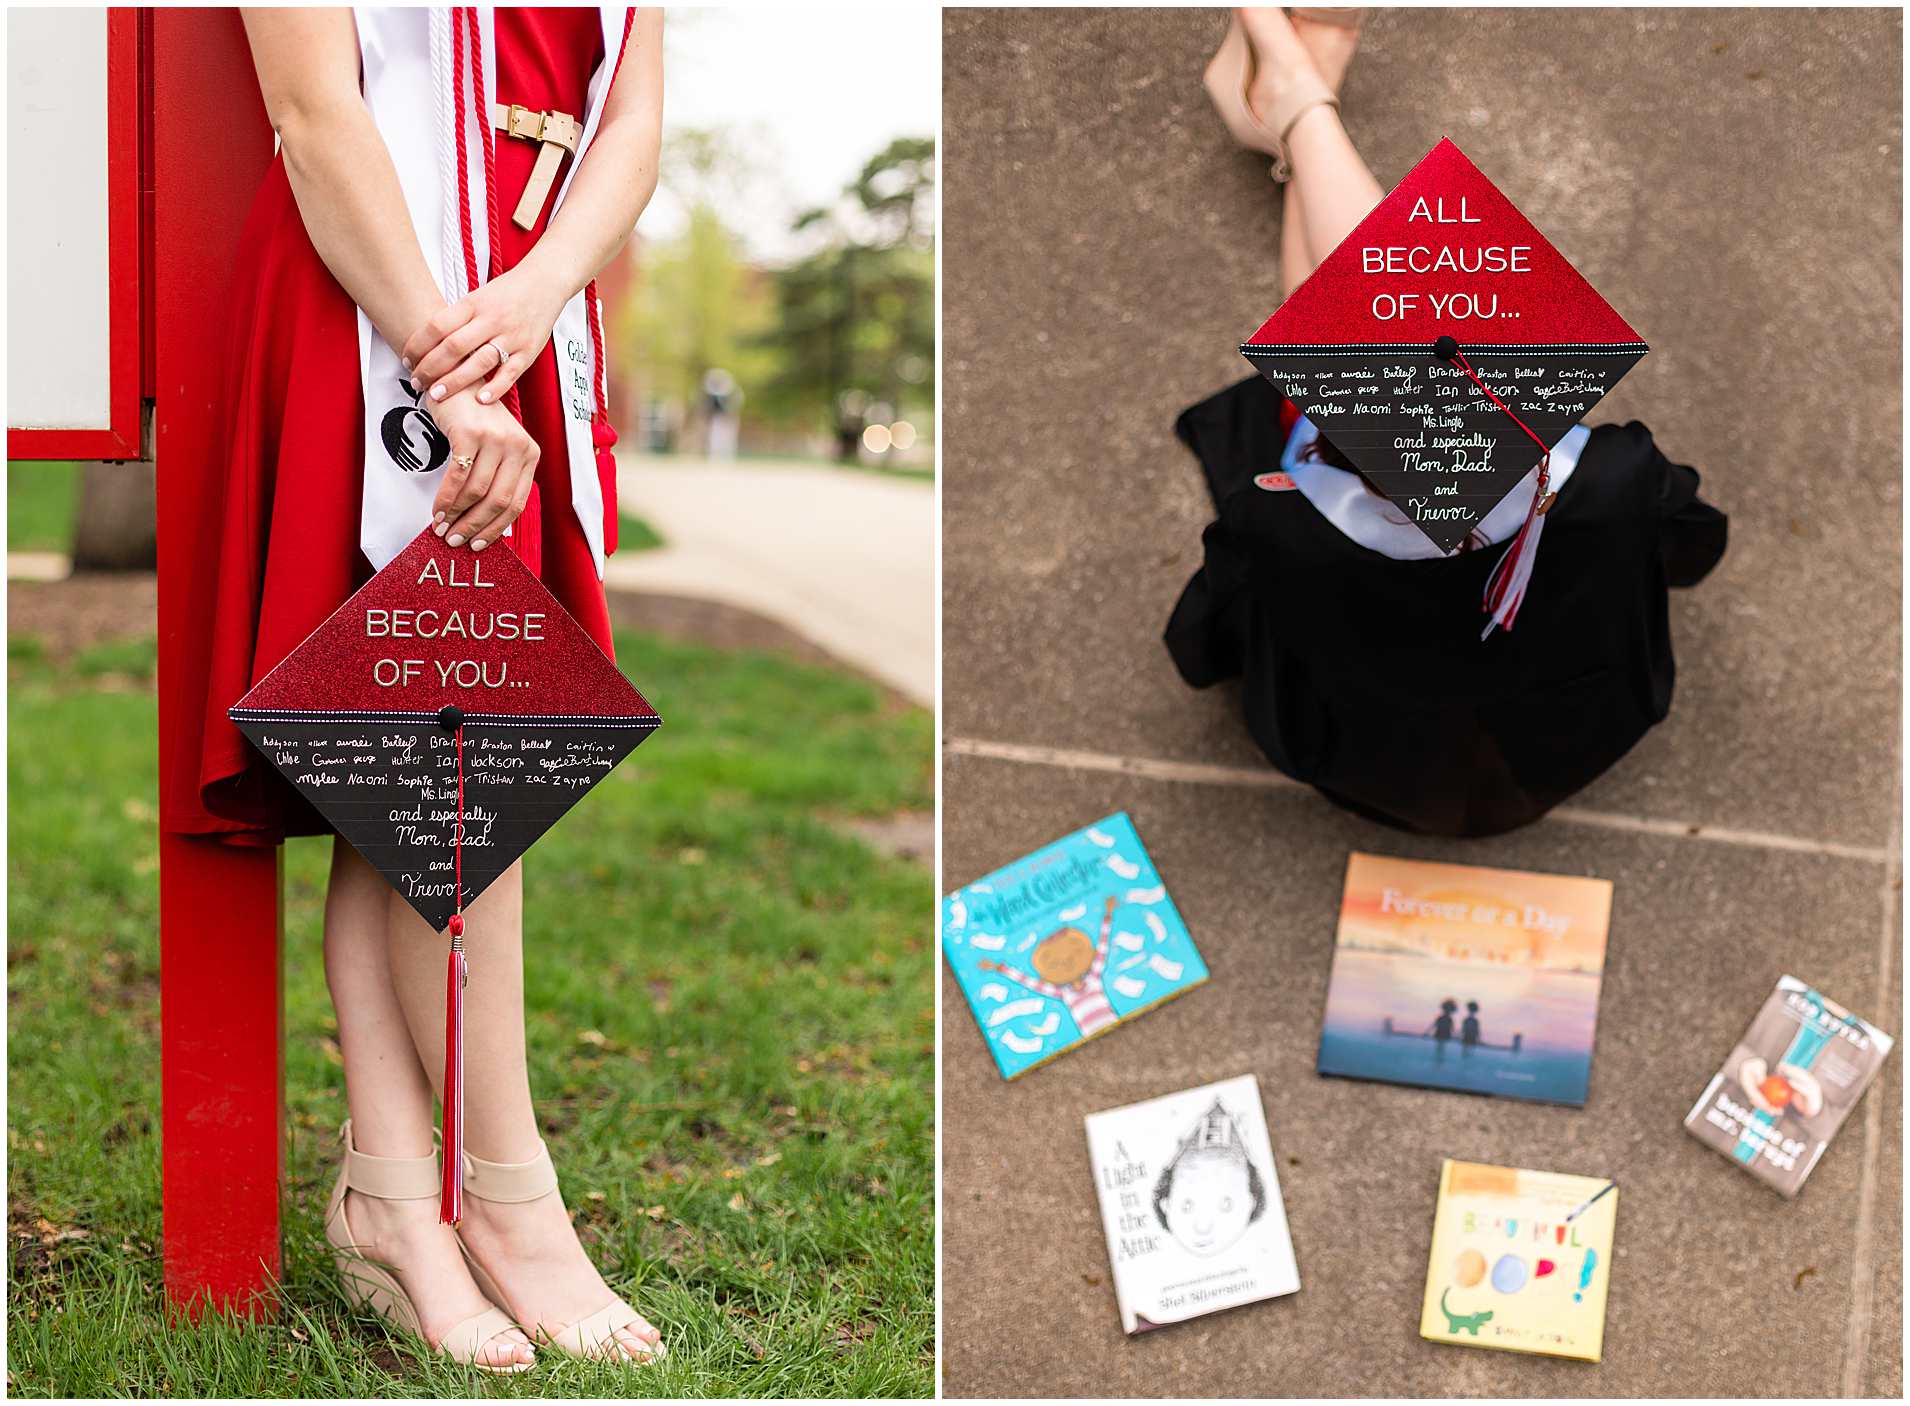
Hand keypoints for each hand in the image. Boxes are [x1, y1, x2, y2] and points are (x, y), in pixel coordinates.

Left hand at [402, 264, 569, 408]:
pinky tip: (479, 400)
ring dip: (455, 382)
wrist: (545, 283)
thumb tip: (428, 343)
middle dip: (430, 368)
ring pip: (479, 362)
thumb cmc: (507, 292)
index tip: (407, 359)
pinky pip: (510, 373)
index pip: (438, 326)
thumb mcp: (477, 296)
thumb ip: (457, 318)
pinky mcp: (529, 352)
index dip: (418, 345)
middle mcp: (492, 320)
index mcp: (474, 303)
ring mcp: (511, 337)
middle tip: (416, 383)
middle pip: (453, 347)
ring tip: (436, 395)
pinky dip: (494, 388)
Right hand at [426, 389, 540, 550]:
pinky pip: (458, 477)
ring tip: (442, 529)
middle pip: (498, 502)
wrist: (456, 378)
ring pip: (477, 493)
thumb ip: (498, 477)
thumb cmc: (473, 418)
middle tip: (455, 541)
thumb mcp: (496, 446)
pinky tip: (437, 511)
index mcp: (530, 454)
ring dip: (457, 516)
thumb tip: (485, 524)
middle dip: (474, 527)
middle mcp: (519, 447)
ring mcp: (496, 439)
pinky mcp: (472, 433)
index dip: (496, 528)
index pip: (517, 502)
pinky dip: (446, 499)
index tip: (478, 545)